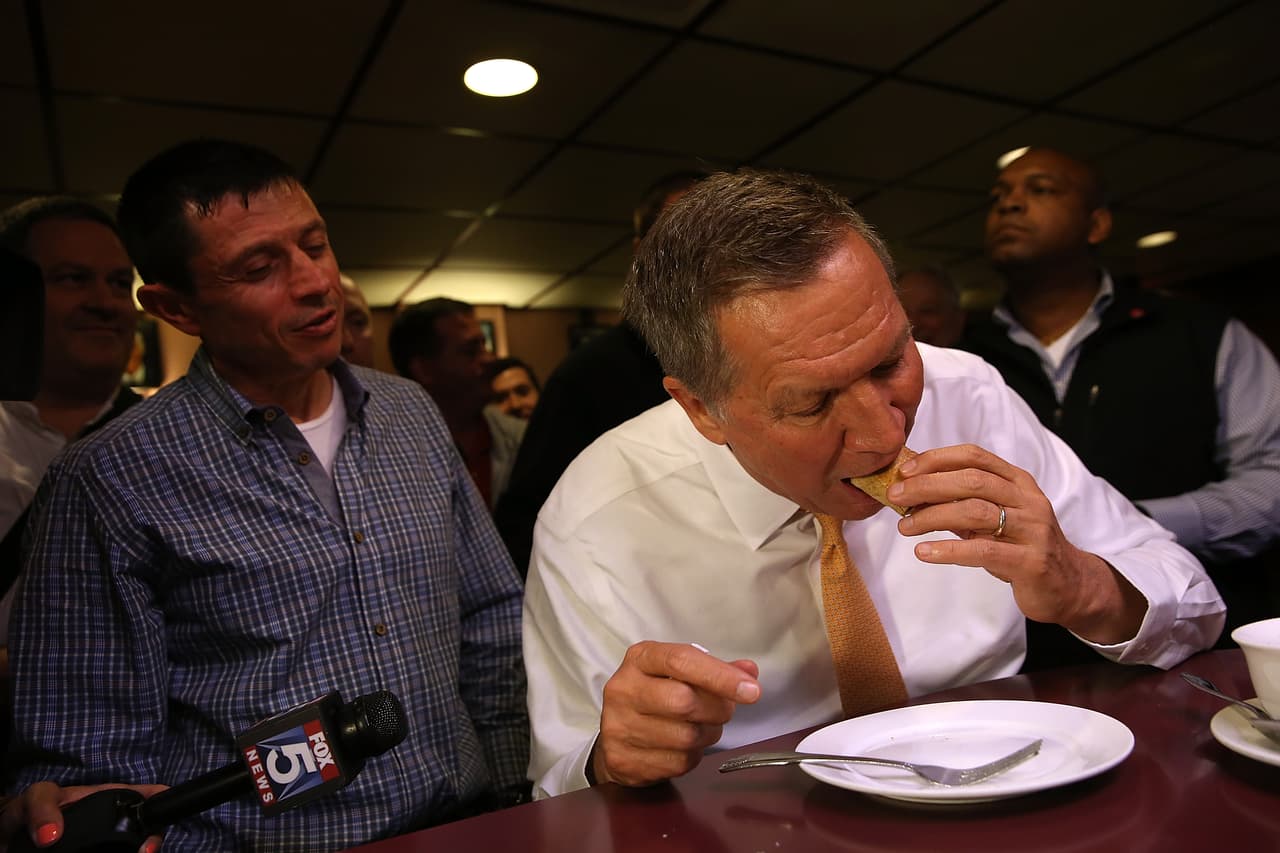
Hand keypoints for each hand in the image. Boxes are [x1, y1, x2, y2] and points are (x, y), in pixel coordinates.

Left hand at [1, 782, 166, 851]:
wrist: (11, 837)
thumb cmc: (28, 809)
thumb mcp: (36, 798)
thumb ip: (42, 807)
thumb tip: (51, 835)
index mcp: (111, 798)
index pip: (148, 797)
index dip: (162, 804)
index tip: (159, 822)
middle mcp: (115, 823)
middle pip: (148, 831)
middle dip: (153, 840)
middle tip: (145, 851)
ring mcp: (106, 846)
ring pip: (133, 850)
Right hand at [591, 641, 760, 786]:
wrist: (615, 737)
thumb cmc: (655, 697)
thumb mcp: (679, 673)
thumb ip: (714, 670)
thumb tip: (749, 671)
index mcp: (640, 659)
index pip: (682, 661)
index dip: (721, 676)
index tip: (751, 690)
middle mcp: (624, 689)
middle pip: (685, 701)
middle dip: (717, 709)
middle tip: (723, 710)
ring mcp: (619, 726)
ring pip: (686, 736)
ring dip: (708, 734)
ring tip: (702, 727)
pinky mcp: (623, 759)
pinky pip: (678, 762)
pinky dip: (692, 756)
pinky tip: (683, 746)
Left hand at [888, 444, 1145, 643]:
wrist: (1068, 587)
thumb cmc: (1020, 547)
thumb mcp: (993, 520)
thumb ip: (962, 503)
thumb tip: (913, 492)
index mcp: (1018, 482)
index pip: (975, 457)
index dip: (937, 459)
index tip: (905, 470)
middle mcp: (1028, 499)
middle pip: (972, 481)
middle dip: (927, 485)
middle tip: (895, 496)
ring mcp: (1032, 529)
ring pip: (976, 512)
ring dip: (932, 517)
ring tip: (904, 526)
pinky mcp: (1031, 561)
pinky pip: (984, 551)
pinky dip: (949, 550)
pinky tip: (924, 552)